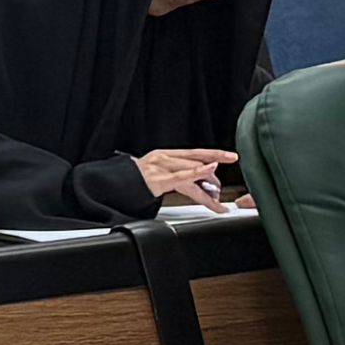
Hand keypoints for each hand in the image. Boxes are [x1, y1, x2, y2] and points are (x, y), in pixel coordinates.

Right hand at [131, 148, 245, 206]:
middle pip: (195, 161)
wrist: (114, 185)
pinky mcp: (157, 179)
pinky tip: (208, 171)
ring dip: (208, 178)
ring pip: (190, 169)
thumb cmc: (135, 182)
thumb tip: (201, 184)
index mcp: (165, 155)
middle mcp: (164, 158)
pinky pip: (180, 176)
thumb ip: (179, 176)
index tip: (230, 157)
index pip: (195, 153)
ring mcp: (160, 168)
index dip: (214, 154)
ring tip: (219, 191)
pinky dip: (196, 172)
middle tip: (220, 190)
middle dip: (211, 174)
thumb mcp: (158, 174)